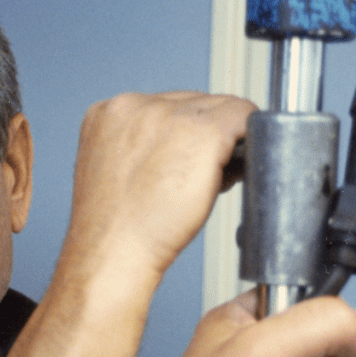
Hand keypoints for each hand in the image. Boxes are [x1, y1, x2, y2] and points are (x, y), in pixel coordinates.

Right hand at [7, 92, 253, 356]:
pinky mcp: (203, 130)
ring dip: (224, 141)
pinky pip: (245, 117)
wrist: (114, 253)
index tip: (186, 162)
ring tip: (208, 182)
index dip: (183, 135)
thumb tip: (183, 148)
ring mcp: (169, 114)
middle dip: (204, 136)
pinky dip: (248, 142)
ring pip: (220, 108)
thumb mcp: (117, 175)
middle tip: (198, 178)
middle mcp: (134, 104)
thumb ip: (143, 150)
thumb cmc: (116, 230)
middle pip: (194, 103)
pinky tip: (232, 173)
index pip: (165, 106)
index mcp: (107, 113)